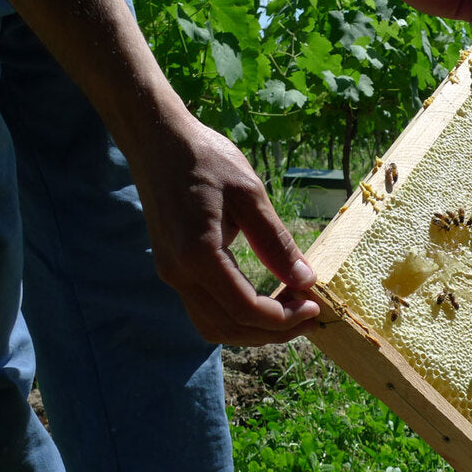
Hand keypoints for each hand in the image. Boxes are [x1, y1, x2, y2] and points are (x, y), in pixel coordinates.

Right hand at [0, 0, 320, 346]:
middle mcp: (178, 273)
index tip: (315, 307)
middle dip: (273, 332)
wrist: (156, 140)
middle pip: (229, 327)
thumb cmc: (205, 158)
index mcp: (198, 254)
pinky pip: (204, 310)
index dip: (284, 318)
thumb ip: (275, 240)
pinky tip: (264, 303)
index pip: (245, 309)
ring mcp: (171, 274)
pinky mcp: (172, 268)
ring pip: (214, 326)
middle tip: (309, 317)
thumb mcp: (249, 193)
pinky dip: (236, 317)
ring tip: (290, 314)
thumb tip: (305, 280)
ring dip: (253, 330)